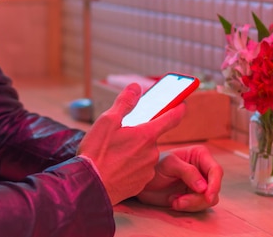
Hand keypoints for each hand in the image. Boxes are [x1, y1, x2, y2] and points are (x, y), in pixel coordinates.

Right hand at [77, 83, 185, 204]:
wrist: (90, 186)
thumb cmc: (97, 153)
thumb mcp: (107, 121)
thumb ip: (125, 103)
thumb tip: (136, 87)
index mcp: (146, 135)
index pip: (170, 118)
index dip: (178, 110)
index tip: (182, 104)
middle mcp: (152, 152)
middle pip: (150, 138)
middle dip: (139, 135)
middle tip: (119, 137)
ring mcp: (148, 169)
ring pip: (144, 154)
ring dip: (134, 151)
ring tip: (113, 154)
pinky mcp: (141, 183)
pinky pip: (140, 170)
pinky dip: (131, 166)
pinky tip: (116, 167)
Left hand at [136, 145, 222, 211]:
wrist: (142, 182)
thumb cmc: (154, 166)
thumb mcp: (169, 164)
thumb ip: (187, 172)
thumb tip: (204, 187)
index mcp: (199, 155)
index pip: (216, 170)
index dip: (215, 184)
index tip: (207, 196)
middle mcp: (203, 169)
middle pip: (215, 187)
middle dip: (200, 198)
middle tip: (181, 202)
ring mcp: (200, 184)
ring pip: (209, 200)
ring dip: (192, 204)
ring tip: (175, 201)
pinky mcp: (194, 196)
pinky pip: (199, 206)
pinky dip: (187, 207)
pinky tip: (174, 201)